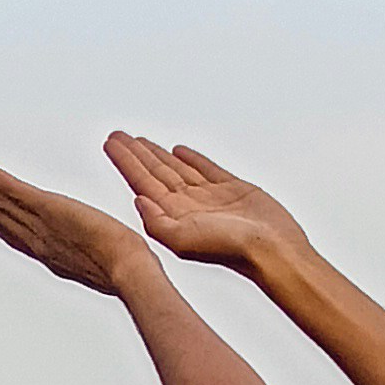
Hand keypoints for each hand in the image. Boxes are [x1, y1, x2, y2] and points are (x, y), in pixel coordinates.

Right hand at [0, 161, 152, 298]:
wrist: (129, 269)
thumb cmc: (126, 268)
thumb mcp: (101, 261)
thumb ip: (92, 254)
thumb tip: (96, 251)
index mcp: (50, 252)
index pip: (13, 231)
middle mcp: (38, 240)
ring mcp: (41, 225)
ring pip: (0, 203)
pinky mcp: (50, 209)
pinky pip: (16, 191)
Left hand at [106, 132, 303, 272]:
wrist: (272, 250)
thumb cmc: (231, 250)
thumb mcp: (183, 240)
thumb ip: (156, 222)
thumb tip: (136, 199)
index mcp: (174, 216)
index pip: (143, 182)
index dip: (126, 161)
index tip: (111, 142)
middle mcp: (189, 206)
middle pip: (155, 173)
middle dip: (136, 154)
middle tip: (117, 134)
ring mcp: (211, 198)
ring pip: (177, 169)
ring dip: (158, 154)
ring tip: (140, 140)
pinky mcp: (234, 190)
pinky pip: (206, 169)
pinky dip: (192, 158)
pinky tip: (179, 150)